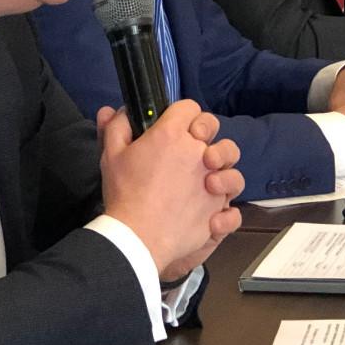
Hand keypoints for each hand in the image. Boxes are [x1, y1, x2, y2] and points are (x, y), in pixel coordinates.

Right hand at [99, 100, 242, 278]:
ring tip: (207, 178)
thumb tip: (116, 111)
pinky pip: (233, 205)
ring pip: (232, 160)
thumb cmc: (123, 194)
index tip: (173, 126)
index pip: (188, 107)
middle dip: (204, 130)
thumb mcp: (111, 156)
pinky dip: (226, 208)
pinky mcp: (218, 208)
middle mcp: (197, 152)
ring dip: (222, 164)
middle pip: (213, 125)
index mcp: (171, 134)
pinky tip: (211, 211)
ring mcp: (213, 180)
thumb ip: (116, 127)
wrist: (137, 237)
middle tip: (190, 147)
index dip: (181, 113)